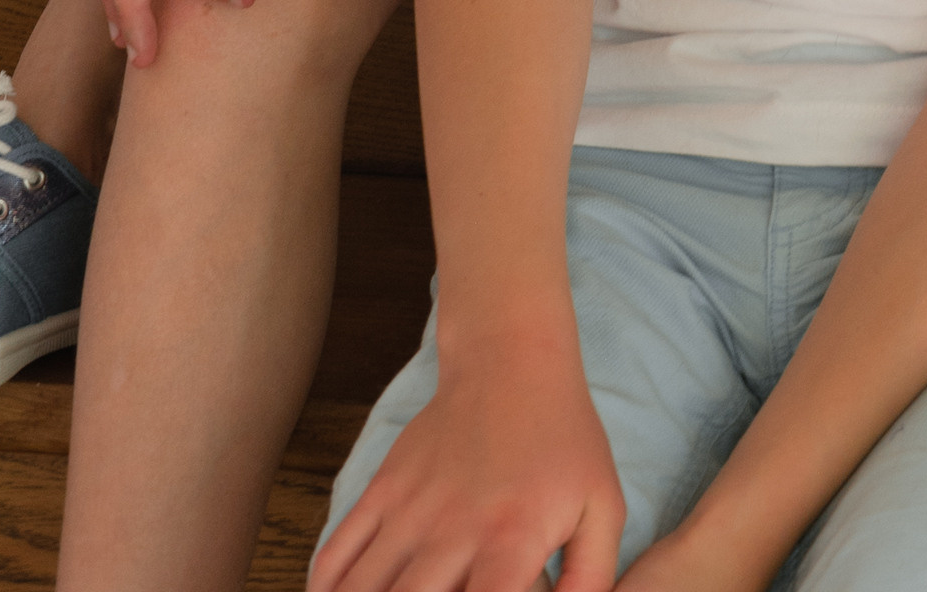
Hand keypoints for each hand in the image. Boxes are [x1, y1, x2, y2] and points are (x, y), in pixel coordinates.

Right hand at [310, 351, 624, 591]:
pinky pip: (337, 552)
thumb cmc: (564, 440)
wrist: (512, 359)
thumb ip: (590, 579)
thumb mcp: (602, 506)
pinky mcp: (383, 488)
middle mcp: (453, 529)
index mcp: (511, 540)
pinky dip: (324, 589)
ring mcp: (410, 508)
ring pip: (362, 589)